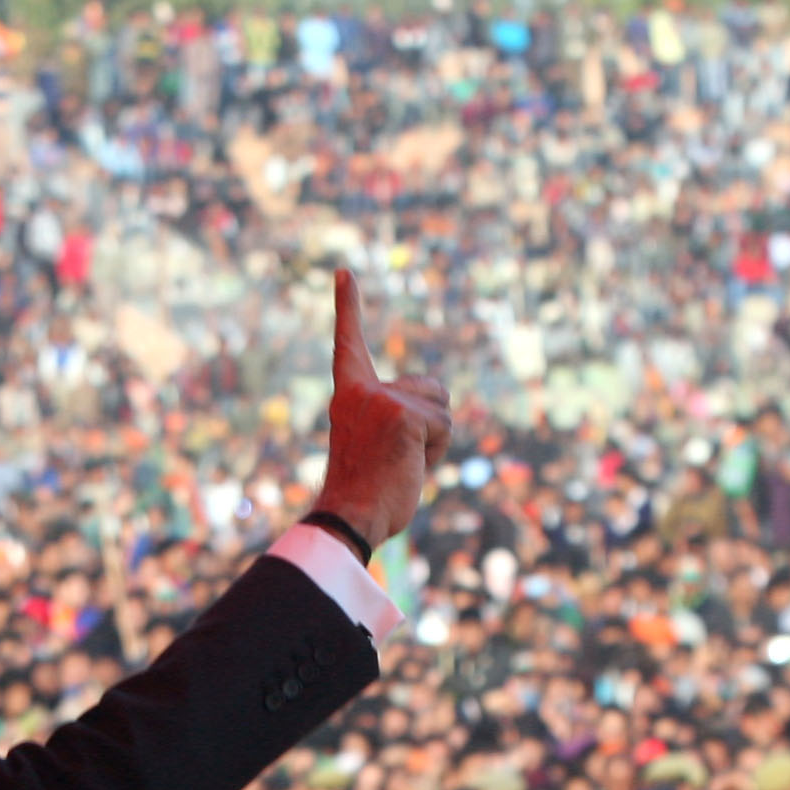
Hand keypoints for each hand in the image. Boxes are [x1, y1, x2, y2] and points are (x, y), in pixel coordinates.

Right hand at [315, 267, 450, 551]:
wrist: (350, 517)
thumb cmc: (364, 493)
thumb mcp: (373, 445)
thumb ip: (393, 419)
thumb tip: (437, 410)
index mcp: (348, 394)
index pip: (348, 344)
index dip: (348, 307)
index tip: (345, 272)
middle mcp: (362, 390)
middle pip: (429, 388)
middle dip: (430, 424)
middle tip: (397, 459)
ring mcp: (384, 400)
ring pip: (441, 410)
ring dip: (434, 442)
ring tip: (402, 464)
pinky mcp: (405, 416)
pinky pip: (444, 428)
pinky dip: (437, 454)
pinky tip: (410, 467)